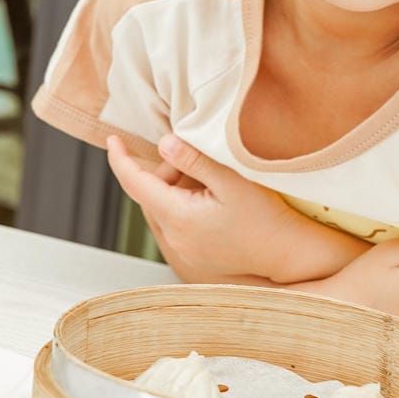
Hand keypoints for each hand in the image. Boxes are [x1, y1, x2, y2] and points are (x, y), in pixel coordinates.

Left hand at [106, 134, 364, 283]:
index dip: (120, 159)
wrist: (286, 255)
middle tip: (191, 157)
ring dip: (170, 189)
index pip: (135, 183)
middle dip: (160, 171)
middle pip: (148, 195)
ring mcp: (181, 251)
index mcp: (179, 217)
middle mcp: (173, 238)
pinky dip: (178, 205)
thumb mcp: (231, 180)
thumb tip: (163, 143)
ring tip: (203, 178)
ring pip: (159, 209)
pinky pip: (171, 224)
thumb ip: (195, 160)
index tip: (112, 139)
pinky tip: (205, 198)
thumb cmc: (265, 217)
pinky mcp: (190, 258)